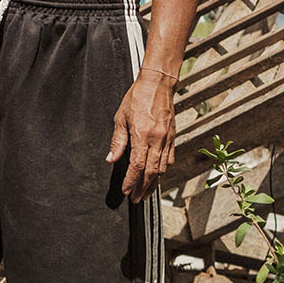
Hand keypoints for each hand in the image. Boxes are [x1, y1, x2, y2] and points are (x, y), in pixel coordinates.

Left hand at [106, 72, 175, 202]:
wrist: (158, 84)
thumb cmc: (137, 97)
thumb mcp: (120, 118)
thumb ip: (117, 141)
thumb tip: (111, 159)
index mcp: (142, 136)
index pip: (137, 166)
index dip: (131, 181)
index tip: (126, 190)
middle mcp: (157, 140)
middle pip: (151, 172)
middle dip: (143, 188)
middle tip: (136, 199)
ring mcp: (167, 139)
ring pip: (162, 168)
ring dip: (154, 183)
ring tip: (146, 193)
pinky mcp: (173, 136)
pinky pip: (170, 159)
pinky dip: (163, 170)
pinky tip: (157, 176)